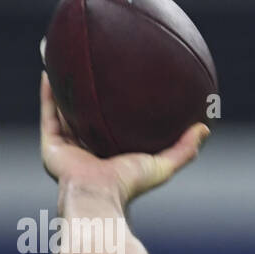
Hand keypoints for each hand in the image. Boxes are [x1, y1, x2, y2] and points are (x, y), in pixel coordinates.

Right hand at [39, 71, 208, 205]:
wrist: (98, 195)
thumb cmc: (130, 184)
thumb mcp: (163, 165)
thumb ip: (184, 149)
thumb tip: (205, 127)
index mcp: (111, 156)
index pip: (113, 128)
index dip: (118, 108)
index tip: (124, 85)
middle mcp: (88, 151)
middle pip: (88, 116)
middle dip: (89, 94)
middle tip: (96, 67)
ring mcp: (67, 148)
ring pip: (64, 110)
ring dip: (65, 87)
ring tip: (67, 59)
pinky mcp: (51, 145)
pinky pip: (49, 112)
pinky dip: (49, 91)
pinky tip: (52, 67)